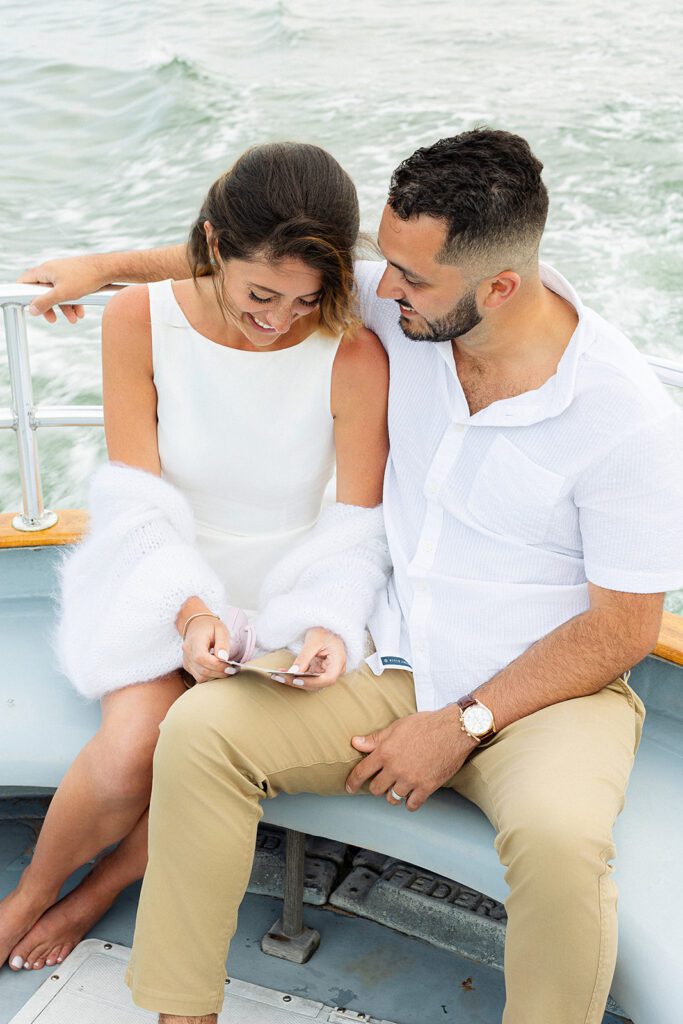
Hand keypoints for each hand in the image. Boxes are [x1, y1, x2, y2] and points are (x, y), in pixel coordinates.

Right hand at [17, 255, 110, 322]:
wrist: (107, 269)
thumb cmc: (84, 278)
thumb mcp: (62, 294)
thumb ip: (45, 302)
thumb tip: (32, 310)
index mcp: (45, 271)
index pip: (25, 281)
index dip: (22, 293)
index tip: (27, 305)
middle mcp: (52, 270)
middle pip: (43, 291)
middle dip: (49, 307)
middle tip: (52, 319)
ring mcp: (63, 273)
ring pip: (58, 293)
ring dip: (65, 307)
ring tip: (74, 319)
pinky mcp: (74, 276)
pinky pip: (69, 291)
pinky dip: (73, 302)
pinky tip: (80, 312)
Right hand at [182, 615, 234, 683]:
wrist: (197, 625)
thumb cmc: (210, 626)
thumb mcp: (220, 629)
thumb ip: (222, 643)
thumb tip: (224, 658)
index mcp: (195, 641)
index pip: (202, 658)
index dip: (217, 665)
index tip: (231, 666)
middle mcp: (187, 652)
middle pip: (202, 670)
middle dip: (220, 673)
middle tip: (233, 670)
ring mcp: (186, 660)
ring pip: (200, 676)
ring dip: (215, 676)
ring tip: (227, 670)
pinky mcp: (188, 666)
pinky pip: (198, 677)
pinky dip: (210, 677)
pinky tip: (218, 670)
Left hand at [272, 627, 345, 690]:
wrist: (328, 627)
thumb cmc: (325, 631)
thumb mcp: (314, 640)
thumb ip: (304, 657)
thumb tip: (293, 672)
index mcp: (338, 662)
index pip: (328, 679)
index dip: (312, 682)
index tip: (297, 680)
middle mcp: (334, 670)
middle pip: (317, 683)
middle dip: (298, 682)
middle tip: (281, 677)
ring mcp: (326, 672)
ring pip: (311, 683)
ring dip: (294, 681)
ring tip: (277, 676)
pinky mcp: (318, 671)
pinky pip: (307, 678)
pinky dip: (295, 677)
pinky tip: (282, 673)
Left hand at [344, 707, 477, 810]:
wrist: (453, 730)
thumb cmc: (425, 724)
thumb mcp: (397, 727)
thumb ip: (375, 738)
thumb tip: (355, 743)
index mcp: (385, 752)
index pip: (362, 772)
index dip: (353, 782)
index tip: (350, 788)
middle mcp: (395, 768)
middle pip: (376, 789)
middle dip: (376, 787)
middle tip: (381, 782)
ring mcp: (411, 780)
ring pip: (392, 799)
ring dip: (392, 795)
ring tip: (397, 788)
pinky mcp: (426, 787)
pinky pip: (412, 805)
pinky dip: (409, 803)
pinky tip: (411, 797)